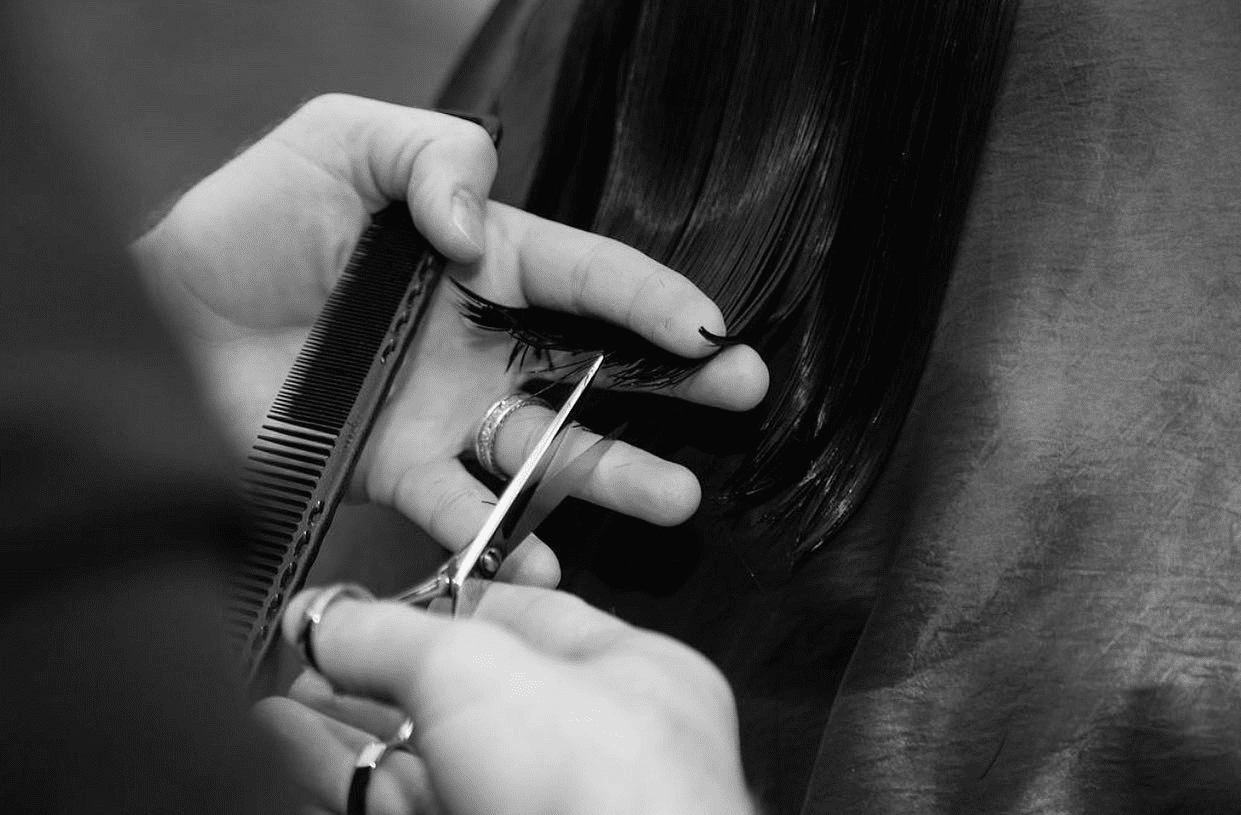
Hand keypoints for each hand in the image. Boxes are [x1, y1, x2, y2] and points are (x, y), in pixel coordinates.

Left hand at [132, 94, 767, 582]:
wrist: (163, 313)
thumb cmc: (249, 219)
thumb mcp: (343, 143)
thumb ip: (429, 157)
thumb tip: (476, 227)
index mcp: (479, 259)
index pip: (585, 276)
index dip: (651, 298)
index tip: (715, 327)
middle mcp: (478, 342)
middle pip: (593, 366)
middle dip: (673, 384)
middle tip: (743, 395)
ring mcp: (444, 412)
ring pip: (547, 448)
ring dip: (612, 474)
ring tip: (675, 497)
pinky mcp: (397, 469)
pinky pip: (464, 510)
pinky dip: (505, 537)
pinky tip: (543, 560)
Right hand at [258, 584, 756, 814]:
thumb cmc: (601, 795)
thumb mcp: (476, 671)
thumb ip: (395, 634)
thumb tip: (333, 619)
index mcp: (627, 678)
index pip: (523, 616)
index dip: (437, 602)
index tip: (369, 600)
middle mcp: (587, 749)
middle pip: (462, 695)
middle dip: (375, 672)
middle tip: (311, 655)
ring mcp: (534, 810)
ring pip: (424, 761)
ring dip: (344, 727)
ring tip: (278, 700)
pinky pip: (399, 806)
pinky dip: (340, 776)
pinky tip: (286, 745)